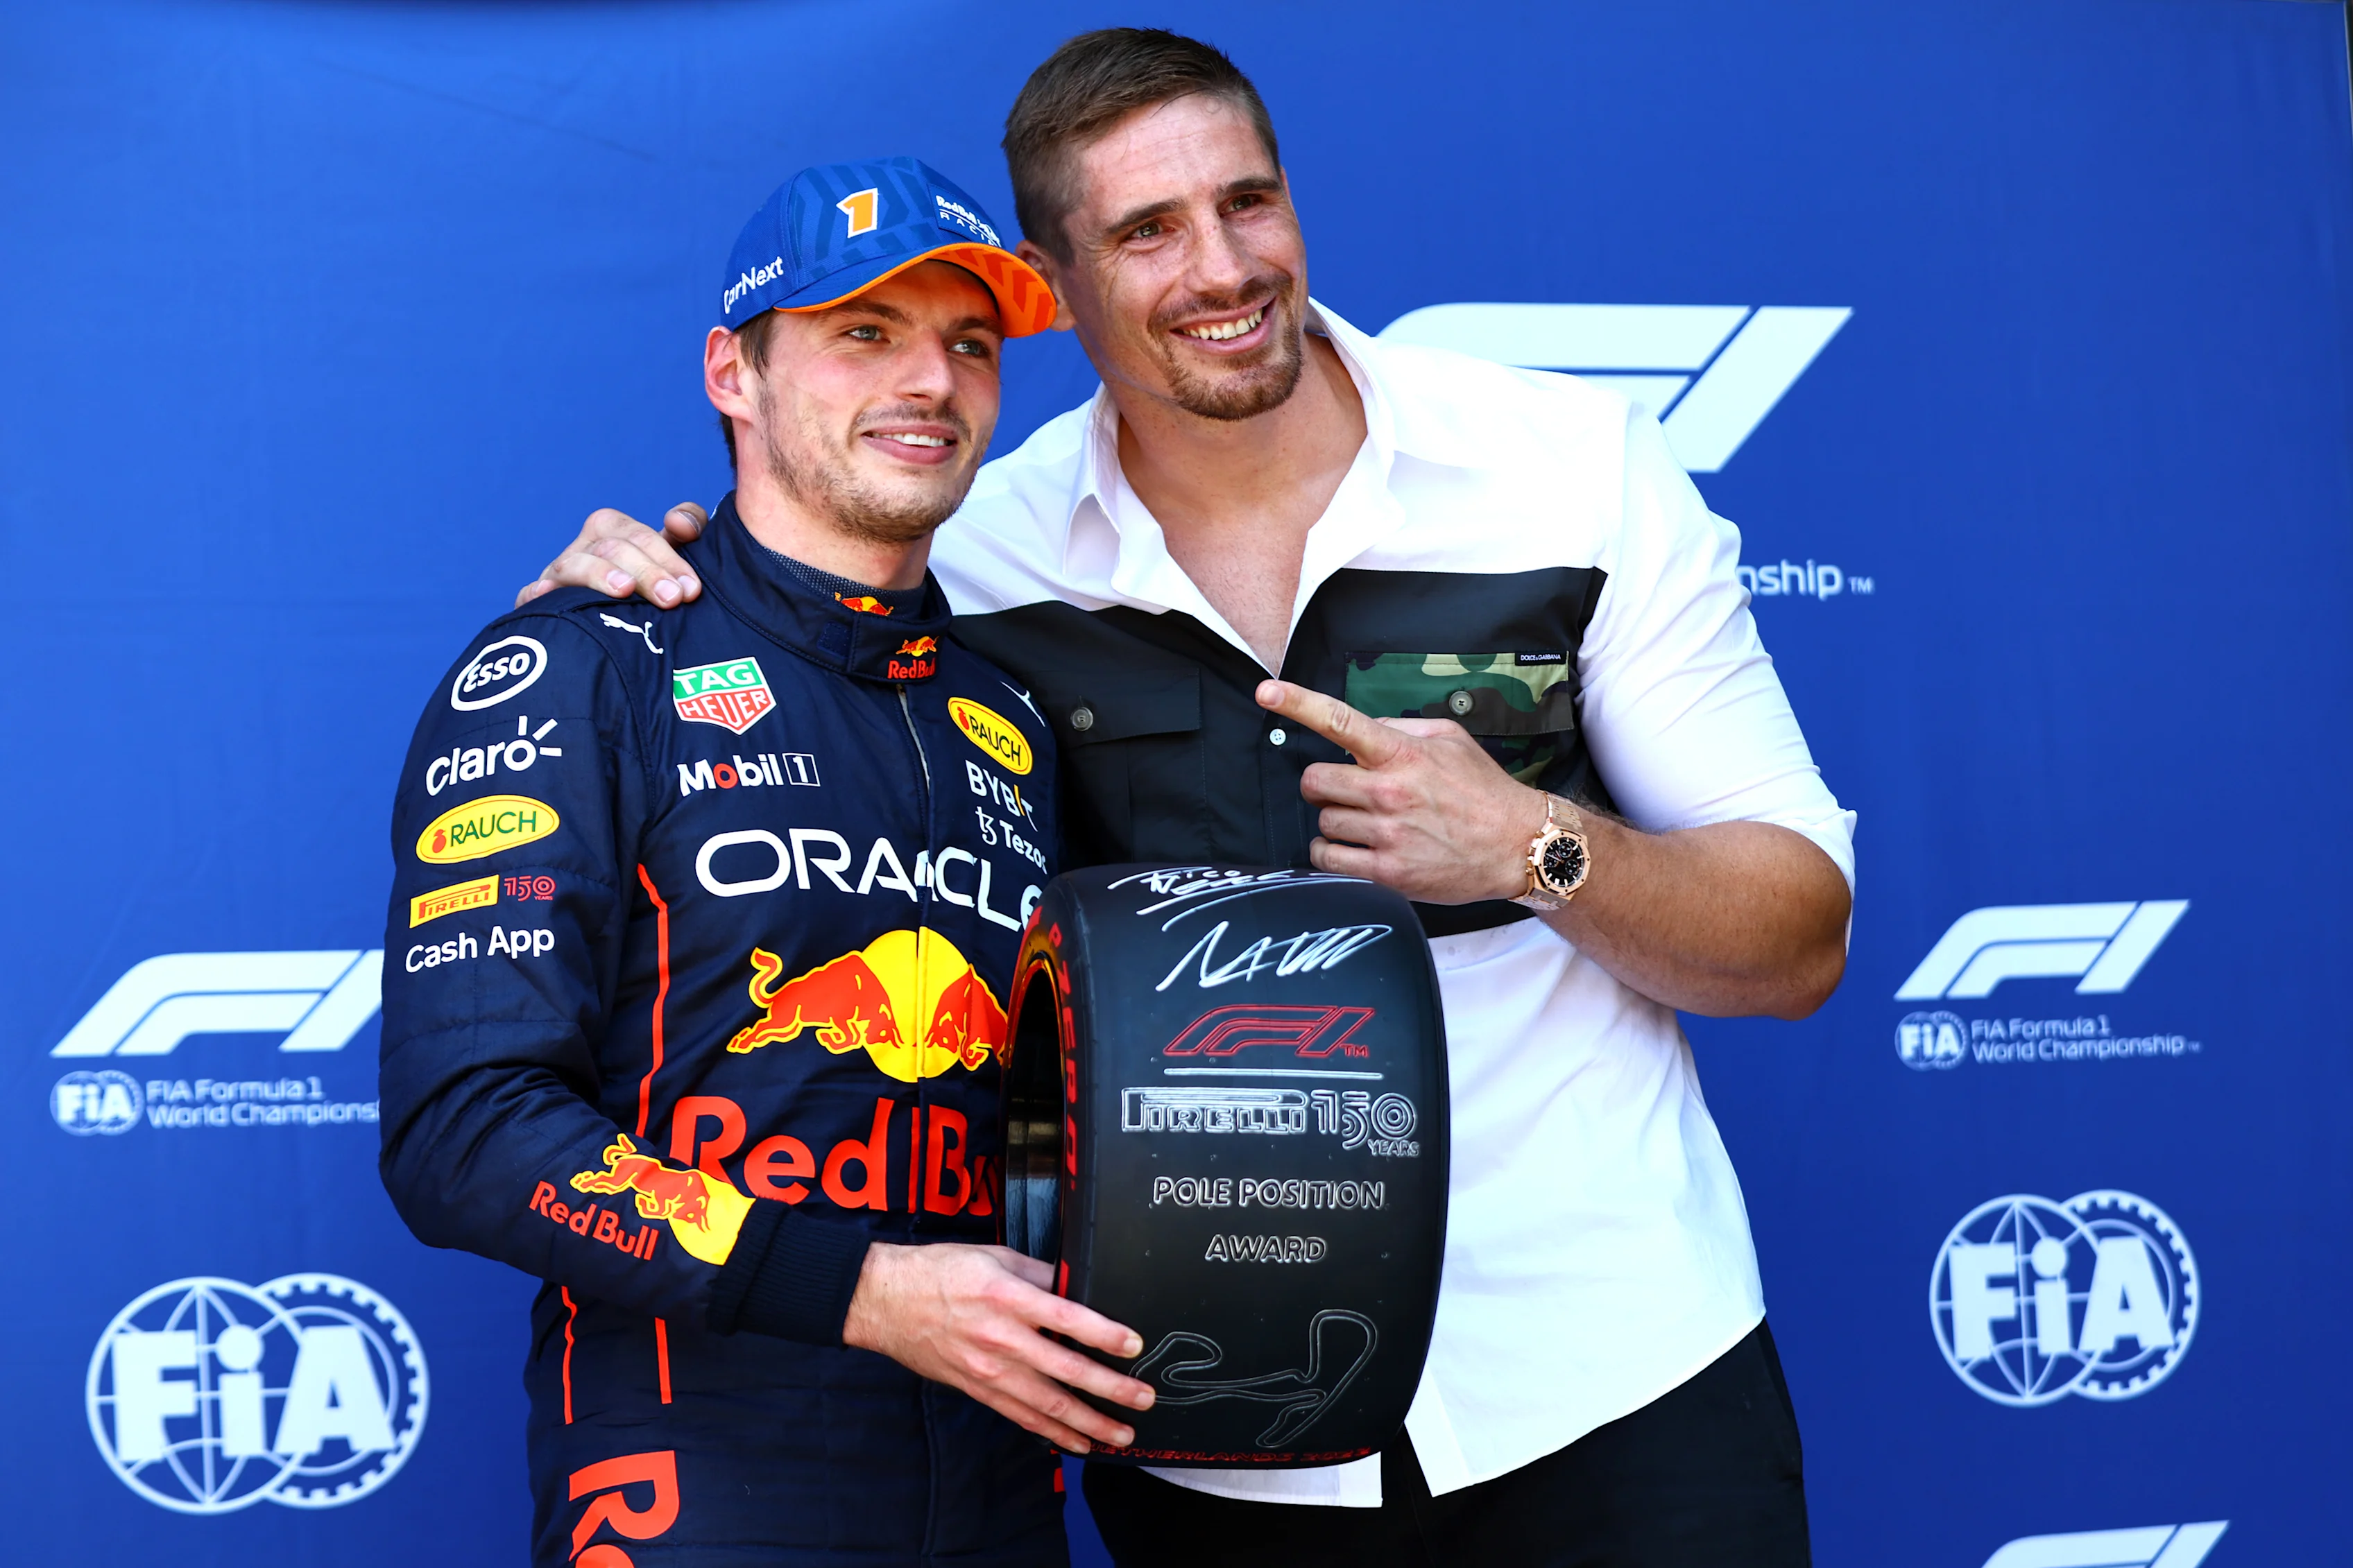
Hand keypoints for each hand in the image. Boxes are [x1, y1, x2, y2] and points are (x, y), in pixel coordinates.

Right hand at [516, 502, 708, 608]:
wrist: (607, 640)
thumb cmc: (646, 594)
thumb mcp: (669, 561)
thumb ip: (686, 530)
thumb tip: (681, 522)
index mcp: (613, 532)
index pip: (637, 533)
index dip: (667, 554)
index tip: (692, 587)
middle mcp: (584, 549)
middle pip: (612, 547)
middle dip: (647, 570)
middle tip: (674, 598)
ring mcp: (558, 575)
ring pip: (575, 564)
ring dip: (601, 574)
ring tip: (625, 591)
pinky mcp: (537, 602)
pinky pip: (531, 594)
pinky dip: (537, 592)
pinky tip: (546, 594)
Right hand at [842, 1242, 1153, 1452]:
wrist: (885, 1301)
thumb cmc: (940, 1271)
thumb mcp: (994, 1256)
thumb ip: (1038, 1273)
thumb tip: (1077, 1286)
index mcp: (1008, 1297)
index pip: (1067, 1319)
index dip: (1105, 1334)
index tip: (1135, 1345)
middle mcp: (1001, 1338)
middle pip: (1066, 1369)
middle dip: (1110, 1389)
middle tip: (1144, 1399)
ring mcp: (989, 1370)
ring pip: (1048, 1404)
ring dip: (1089, 1422)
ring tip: (1121, 1435)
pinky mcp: (978, 1390)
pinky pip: (1021, 1416)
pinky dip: (1052, 1432)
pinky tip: (1078, 1442)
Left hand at [1257, 679, 1545, 904]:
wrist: (1518, 846)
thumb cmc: (1482, 790)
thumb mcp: (1450, 740)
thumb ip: (1400, 729)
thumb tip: (1361, 730)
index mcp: (1402, 754)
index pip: (1339, 722)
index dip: (1297, 703)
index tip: (1266, 691)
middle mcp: (1390, 791)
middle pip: (1315, 779)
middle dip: (1323, 783)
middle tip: (1346, 789)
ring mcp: (1387, 834)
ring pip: (1322, 820)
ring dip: (1334, 819)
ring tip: (1366, 822)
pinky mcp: (1387, 872)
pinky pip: (1328, 858)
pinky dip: (1331, 852)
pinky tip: (1352, 847)